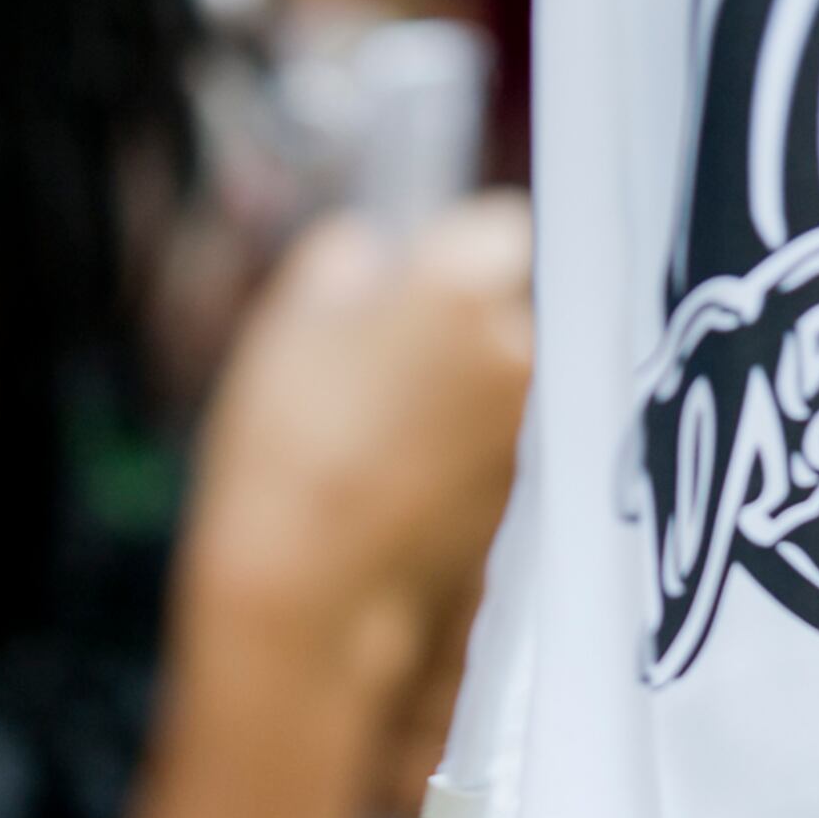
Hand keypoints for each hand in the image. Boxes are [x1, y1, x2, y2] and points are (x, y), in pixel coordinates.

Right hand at [182, 192, 531, 699]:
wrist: (314, 589)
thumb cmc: (286, 448)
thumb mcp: (287, 325)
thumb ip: (343, 264)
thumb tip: (370, 256)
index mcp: (466, 280)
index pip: (497, 229)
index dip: (455, 255)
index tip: (417, 282)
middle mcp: (521, 344)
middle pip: (513, 308)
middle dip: (470, 323)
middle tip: (394, 360)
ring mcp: (532, 424)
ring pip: (510, 377)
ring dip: (470, 388)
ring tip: (392, 428)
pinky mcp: (529, 488)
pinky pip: (502, 441)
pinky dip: (469, 447)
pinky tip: (408, 475)